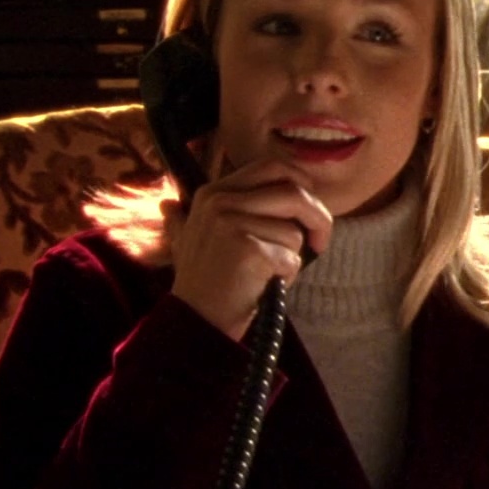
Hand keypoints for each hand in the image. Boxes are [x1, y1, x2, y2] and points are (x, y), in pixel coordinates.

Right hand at [164, 156, 332, 340]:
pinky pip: (291, 258)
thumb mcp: (191, 240)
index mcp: (213, 193)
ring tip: (265, 274)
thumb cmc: (206, 283)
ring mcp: (232, 224)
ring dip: (291, 258)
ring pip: (294, 232)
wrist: (196, 321)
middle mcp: (220, 202)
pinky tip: (263, 286)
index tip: (310, 205)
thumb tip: (168, 205)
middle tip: (320, 241)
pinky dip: (286, 277)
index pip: (271, 167)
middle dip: (317, 216)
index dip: (300, 182)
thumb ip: (192, 217)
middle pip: (293, 193)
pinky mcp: (248, 249)